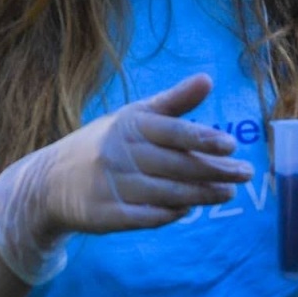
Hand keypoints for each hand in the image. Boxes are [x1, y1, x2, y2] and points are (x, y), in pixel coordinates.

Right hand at [0, 74, 252, 283]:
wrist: (51, 180)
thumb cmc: (106, 143)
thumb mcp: (134, 116)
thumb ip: (173, 102)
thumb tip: (209, 79)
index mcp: (129, 125)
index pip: (171, 131)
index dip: (202, 138)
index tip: (231, 145)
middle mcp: (119, 153)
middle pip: (175, 166)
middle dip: (214, 171)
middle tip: (246, 174)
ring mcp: (111, 185)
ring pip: (166, 193)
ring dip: (201, 195)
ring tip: (228, 192)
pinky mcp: (105, 215)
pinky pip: (145, 217)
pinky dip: (169, 214)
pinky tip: (189, 210)